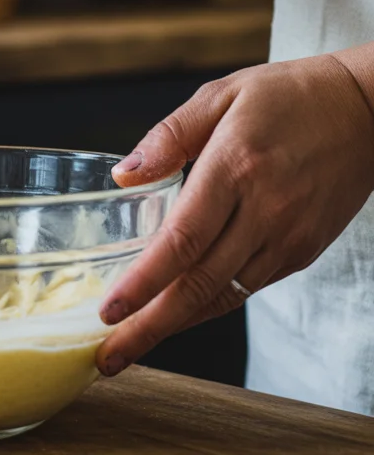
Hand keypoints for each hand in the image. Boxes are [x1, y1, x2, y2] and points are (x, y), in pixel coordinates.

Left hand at [95, 53, 373, 375]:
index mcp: (236, 168)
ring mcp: (286, 237)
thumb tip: (123, 177)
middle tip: (107, 358)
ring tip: (130, 346)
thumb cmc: (289, 97)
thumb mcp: (221, 96)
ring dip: (174, 325)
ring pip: (222, 296)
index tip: (108, 312)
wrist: (369, 111)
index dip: (142, 283)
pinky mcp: (301, 251)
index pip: (181, 241)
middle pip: (198, 285)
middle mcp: (264, 211)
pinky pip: (246, 288)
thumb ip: (168, 137)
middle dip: (148, 328)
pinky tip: (175, 314)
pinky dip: (207, 306)